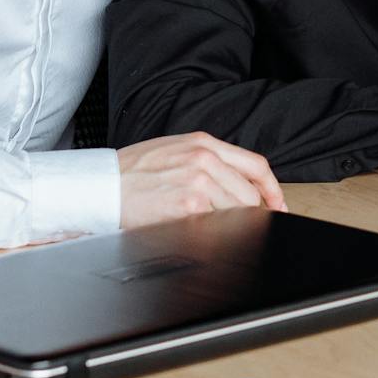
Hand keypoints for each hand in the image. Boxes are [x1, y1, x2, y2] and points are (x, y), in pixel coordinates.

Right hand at [117, 133, 286, 226]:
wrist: (100, 186)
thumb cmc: (131, 171)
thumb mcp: (174, 150)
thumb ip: (207, 161)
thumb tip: (237, 185)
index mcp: (204, 143)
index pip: (255, 165)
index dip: (272, 189)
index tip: (276, 205)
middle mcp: (205, 158)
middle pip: (250, 194)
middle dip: (252, 215)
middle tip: (243, 228)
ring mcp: (198, 182)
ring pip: (237, 212)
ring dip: (231, 226)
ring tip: (208, 229)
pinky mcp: (188, 206)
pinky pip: (217, 225)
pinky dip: (215, 234)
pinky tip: (198, 234)